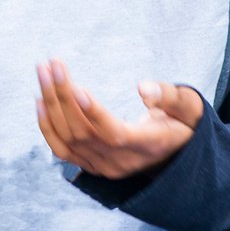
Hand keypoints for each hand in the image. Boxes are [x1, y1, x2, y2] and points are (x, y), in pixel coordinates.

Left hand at [35, 59, 201, 179]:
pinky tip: (40, 100)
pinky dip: (47, 126)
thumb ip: (170, 97)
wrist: (175, 156)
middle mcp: (121, 161)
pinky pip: (62, 151)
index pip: (114, 134)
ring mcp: (103, 166)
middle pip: (84, 132)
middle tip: (51, 64)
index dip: (94, 114)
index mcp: (147, 145)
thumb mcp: (189, 108)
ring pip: (68, 140)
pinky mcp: (91, 165)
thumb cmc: (183, 124)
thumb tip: (143, 87)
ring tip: (43, 72)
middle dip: (63, 96)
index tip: (77, 88)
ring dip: (51, 105)